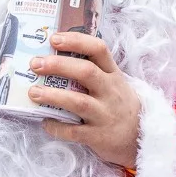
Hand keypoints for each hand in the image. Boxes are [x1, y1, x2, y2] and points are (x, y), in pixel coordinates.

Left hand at [28, 32, 141, 168]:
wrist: (141, 137)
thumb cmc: (119, 105)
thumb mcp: (113, 83)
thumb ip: (92, 71)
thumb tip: (52, 58)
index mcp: (113, 74)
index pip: (99, 49)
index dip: (76, 41)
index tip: (54, 38)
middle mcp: (110, 91)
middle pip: (86, 72)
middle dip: (58, 66)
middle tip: (35, 64)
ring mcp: (105, 114)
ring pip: (79, 102)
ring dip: (53, 96)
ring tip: (34, 92)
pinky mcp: (99, 136)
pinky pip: (74, 131)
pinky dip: (57, 127)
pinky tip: (45, 122)